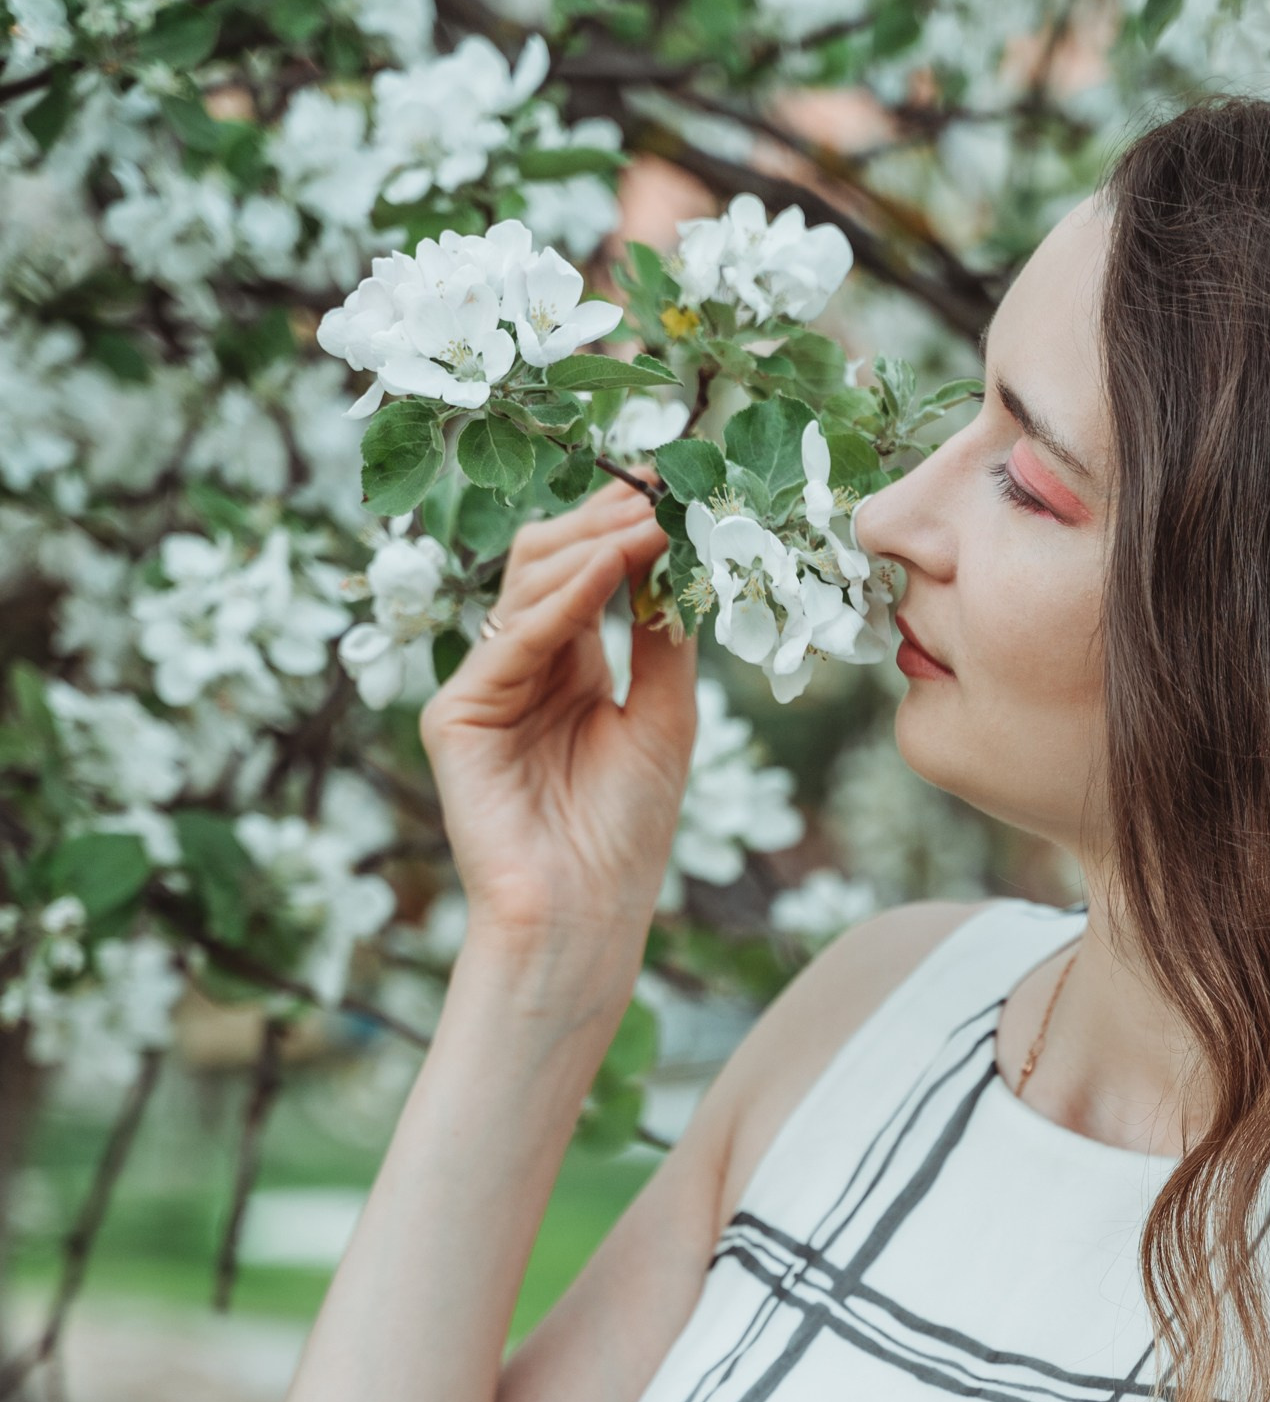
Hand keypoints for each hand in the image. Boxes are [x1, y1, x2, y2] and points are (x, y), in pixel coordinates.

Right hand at [419, 482, 695, 985]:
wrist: (585, 913)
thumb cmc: (627, 831)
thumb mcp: (666, 716)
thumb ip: (664, 636)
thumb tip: (677, 550)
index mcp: (570, 662)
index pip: (587, 568)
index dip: (629, 526)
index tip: (682, 488)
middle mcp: (522, 663)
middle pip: (548, 559)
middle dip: (609, 521)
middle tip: (666, 489)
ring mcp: (483, 685)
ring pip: (525, 583)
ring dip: (593, 545)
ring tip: (652, 519)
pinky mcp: (455, 715)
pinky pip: (510, 639)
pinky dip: (561, 602)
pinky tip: (608, 569)